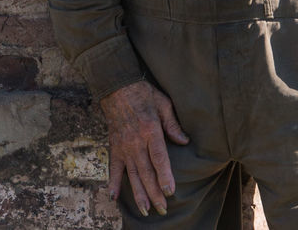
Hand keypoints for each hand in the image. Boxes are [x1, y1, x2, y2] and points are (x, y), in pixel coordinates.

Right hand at [99, 80, 189, 216]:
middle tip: (162, 209)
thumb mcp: (163, 103)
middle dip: (154, 192)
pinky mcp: (114, 146)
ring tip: (145, 210)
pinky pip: (113, 167)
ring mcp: (123, 146)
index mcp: (149, 130)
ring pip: (131, 174)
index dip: (164, 176)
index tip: (170, 191)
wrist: (116, 86)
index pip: (158, 158)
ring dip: (138, 193)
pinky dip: (113, 182)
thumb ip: (173, 124)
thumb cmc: (143, 93)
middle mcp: (135, 141)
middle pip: (146, 172)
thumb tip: (184, 141)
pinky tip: (114, 196)